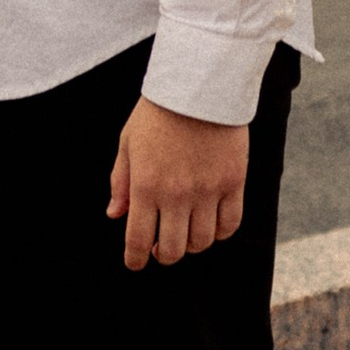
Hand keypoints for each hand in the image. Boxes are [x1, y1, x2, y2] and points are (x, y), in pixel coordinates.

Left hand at [108, 96, 248, 271]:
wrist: (199, 85)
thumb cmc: (157, 112)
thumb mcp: (128, 143)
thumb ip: (121, 182)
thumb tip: (115, 215)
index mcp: (146, 185)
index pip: (138, 239)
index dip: (135, 259)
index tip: (135, 263)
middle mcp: (177, 194)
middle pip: (173, 250)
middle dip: (163, 255)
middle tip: (161, 248)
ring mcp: (208, 191)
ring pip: (202, 242)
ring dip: (191, 245)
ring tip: (185, 233)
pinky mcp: (234, 183)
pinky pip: (230, 225)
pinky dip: (219, 232)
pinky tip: (210, 225)